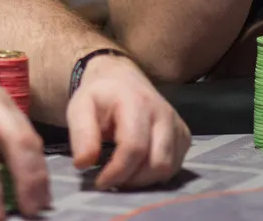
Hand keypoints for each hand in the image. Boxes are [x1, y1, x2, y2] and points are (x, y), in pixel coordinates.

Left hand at [66, 55, 190, 189]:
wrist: (120, 79)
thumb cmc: (100, 96)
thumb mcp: (79, 108)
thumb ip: (81, 133)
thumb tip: (84, 163)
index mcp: (137, 102)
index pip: (134, 147)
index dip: (117, 172)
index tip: (100, 182)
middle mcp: (163, 112)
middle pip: (157, 162)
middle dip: (132, 179)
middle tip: (112, 178)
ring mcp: (176, 123)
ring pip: (169, 167)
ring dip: (145, 179)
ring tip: (124, 172)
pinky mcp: (183, 133)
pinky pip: (176, 165)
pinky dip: (158, 173)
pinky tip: (139, 166)